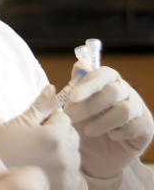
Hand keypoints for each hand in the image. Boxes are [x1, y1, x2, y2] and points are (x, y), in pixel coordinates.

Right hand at [0, 85, 82, 189]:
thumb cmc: (0, 147)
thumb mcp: (19, 122)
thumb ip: (40, 106)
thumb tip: (53, 89)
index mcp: (54, 137)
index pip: (64, 118)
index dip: (49, 120)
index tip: (35, 127)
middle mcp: (64, 157)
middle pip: (73, 137)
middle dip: (59, 136)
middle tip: (36, 142)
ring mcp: (66, 176)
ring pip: (75, 157)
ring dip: (63, 154)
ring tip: (40, 157)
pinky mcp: (65, 188)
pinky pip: (78, 179)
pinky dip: (68, 175)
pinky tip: (50, 171)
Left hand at [64, 64, 153, 178]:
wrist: (93, 153)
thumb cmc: (81, 123)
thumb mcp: (72, 105)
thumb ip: (74, 85)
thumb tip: (79, 65)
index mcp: (107, 80)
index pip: (103, 74)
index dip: (88, 84)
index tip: (72, 97)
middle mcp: (124, 90)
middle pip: (113, 91)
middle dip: (90, 106)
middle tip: (72, 118)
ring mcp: (137, 108)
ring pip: (125, 109)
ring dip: (103, 121)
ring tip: (88, 131)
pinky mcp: (146, 126)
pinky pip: (138, 126)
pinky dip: (121, 132)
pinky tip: (111, 136)